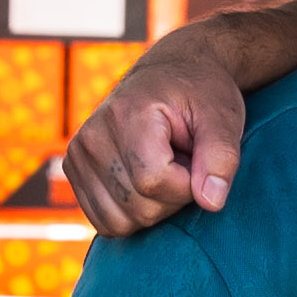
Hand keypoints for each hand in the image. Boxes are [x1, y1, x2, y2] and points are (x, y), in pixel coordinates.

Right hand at [64, 36, 253, 231]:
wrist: (169, 74)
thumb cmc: (200, 95)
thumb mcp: (223, 117)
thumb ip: (222, 158)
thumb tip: (211, 202)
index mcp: (125, 114)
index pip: (154, 182)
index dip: (188, 185)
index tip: (198, 159)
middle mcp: (91, 136)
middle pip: (137, 207)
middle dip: (173, 197)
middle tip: (183, 160)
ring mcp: (77, 156)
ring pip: (119, 222)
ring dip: (153, 207)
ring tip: (165, 168)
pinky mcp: (74, 171)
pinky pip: (105, 222)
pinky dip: (133, 213)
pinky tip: (146, 180)